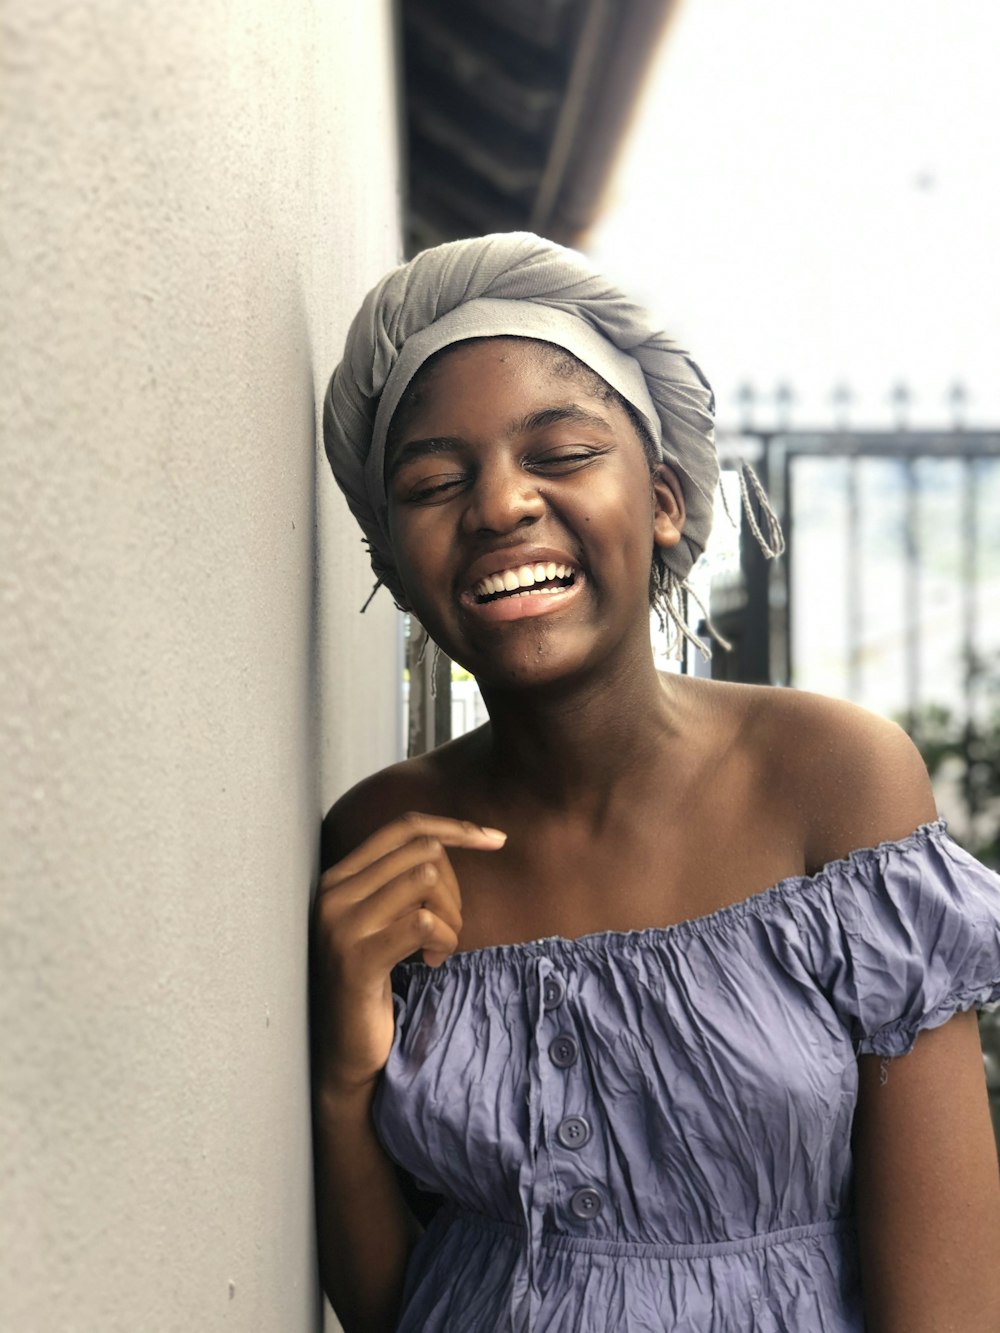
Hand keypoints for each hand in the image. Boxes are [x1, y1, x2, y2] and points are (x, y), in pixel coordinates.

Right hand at [311, 812, 505, 1095]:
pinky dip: (444, 940)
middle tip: (449, 929)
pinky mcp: (357, 958)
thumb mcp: (387, 919)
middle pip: (423, 852)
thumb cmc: (377, 983)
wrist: (346, 1052)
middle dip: (455, 889)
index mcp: (339, 877)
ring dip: (451, 916)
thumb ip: (405, 880)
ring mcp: (340, 924)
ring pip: (427, 879)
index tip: (497, 840)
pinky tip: (433, 963)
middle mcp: (333, 892)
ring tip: (440, 948)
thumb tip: (464, 836)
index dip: (456, 828)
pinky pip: (424, 922)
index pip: (405, 826)